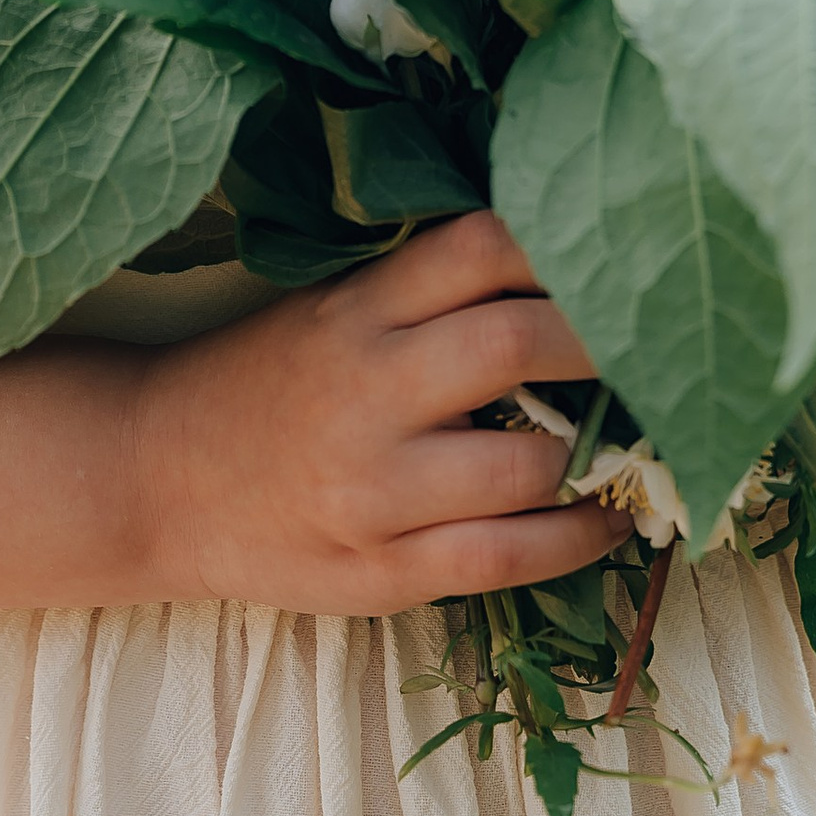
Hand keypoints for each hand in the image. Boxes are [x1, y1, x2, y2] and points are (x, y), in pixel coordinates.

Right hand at [127, 209, 633, 615]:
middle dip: (608, 341)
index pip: (482, 246)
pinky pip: (507, 557)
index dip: (566, 243)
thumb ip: (426, 290)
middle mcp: (370, 389)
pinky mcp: (382, 572)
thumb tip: (565, 265)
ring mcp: (376, 489)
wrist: (153, 479)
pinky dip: (578, 539)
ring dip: (604, 453)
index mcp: (358, 309)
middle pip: (521, 342)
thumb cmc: (260, 381)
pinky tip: (612, 519)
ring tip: (645, 438)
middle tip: (661, 341)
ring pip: (530, 466)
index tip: (625, 253)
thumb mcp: (329, 308)